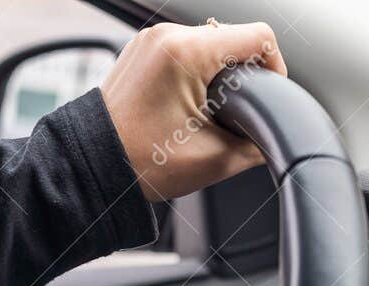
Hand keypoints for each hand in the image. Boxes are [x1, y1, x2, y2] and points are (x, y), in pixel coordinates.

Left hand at [99, 20, 285, 201]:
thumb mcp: (213, 159)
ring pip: (209, 43)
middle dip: (244, 74)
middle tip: (239, 111)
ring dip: (219, 73)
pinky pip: (183, 50)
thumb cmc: (139, 164)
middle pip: (233, 38)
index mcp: (187, 52)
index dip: (276, 67)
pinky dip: (195, 72)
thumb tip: (274, 136)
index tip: (272, 93)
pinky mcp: (142, 50)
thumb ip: (256, 144)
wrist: (93, 166)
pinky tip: (189, 103)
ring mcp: (151, 40)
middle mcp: (167, 36)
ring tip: (211, 110)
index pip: (258, 37)